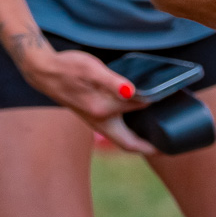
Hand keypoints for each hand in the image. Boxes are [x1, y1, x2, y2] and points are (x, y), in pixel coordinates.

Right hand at [14, 41, 157, 154]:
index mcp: (102, 114)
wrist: (43, 70)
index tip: (172, 136)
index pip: (135, 126)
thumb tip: (132, 92)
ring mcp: (95, 119)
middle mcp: (99, 121)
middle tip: (168, 146)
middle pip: (128, 143)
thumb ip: (113, 83)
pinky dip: (130, 125)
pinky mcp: (92, 112)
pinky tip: (139, 112)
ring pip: (121, 135)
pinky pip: (116, 126)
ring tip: (158, 131)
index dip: (152, 134)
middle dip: (148, 147)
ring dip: (139, 137)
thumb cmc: (67, 69)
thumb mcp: (92, 71)